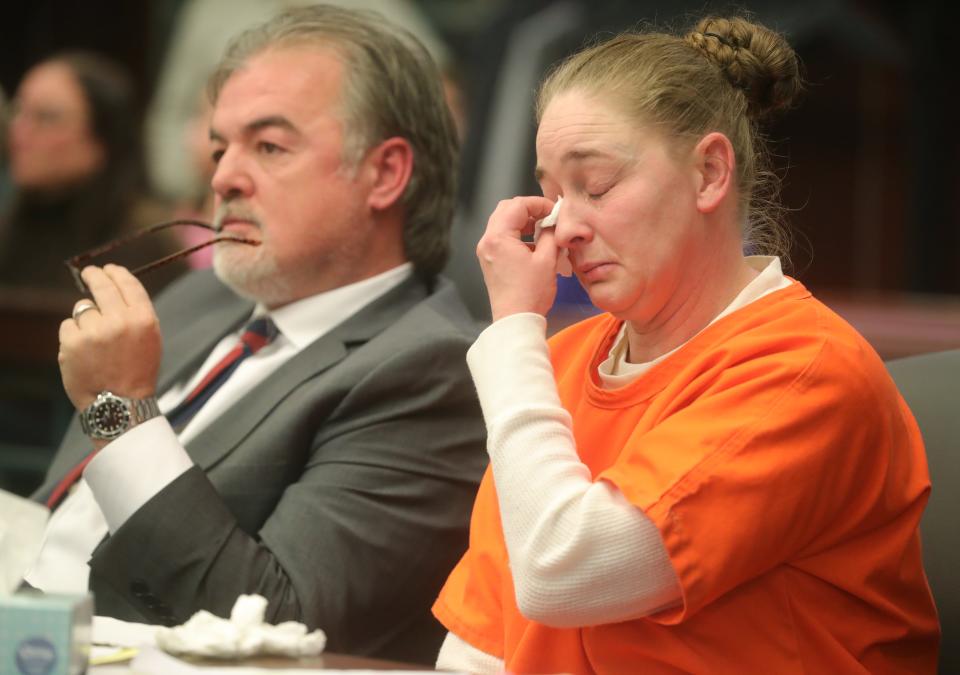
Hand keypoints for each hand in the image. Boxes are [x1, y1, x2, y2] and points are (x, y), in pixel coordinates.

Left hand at [58, 265, 161, 410]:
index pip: (128, 284)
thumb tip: (114, 289)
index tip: (108, 269)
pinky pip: (68, 326)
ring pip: (82, 309)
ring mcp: (94, 331)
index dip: (116, 273)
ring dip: (85, 320)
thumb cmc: (137, 372)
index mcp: (144, 319)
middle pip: (102, 287)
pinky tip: (82, 352)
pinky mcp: (72, 342)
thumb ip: (136, 314)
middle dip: (94, 276)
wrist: (120, 404)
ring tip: (94, 342)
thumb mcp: (150, 340)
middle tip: (90, 273)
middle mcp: (120, 321)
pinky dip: (72, 336)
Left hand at [476, 196, 560, 320]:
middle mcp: (487, 242)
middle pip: (506, 209)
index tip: (555, 211)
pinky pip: (502, 238)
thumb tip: (553, 222)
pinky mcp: (490, 261)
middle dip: (529, 210)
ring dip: (523, 222)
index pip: (518, 205)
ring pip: (503, 223)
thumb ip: (551, 234)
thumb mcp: (547, 259)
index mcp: (499, 237)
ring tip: (543, 231)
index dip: (539, 204)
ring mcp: (486, 252)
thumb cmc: (530, 294)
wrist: (516, 320)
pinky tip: (534, 245)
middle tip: (548, 217)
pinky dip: (517, 235)